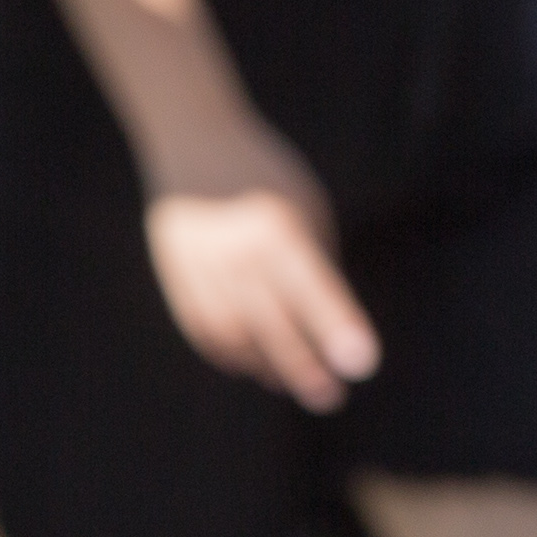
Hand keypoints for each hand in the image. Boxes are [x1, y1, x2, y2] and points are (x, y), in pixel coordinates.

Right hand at [141, 119, 378, 409]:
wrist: (193, 139)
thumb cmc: (266, 176)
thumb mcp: (305, 207)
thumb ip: (315, 264)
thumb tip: (330, 331)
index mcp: (276, 223)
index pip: (312, 286)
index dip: (337, 325)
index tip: (362, 364)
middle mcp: (233, 244)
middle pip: (270, 320)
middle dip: (303, 365)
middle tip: (329, 397)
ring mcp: (197, 259)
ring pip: (232, 331)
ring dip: (264, 364)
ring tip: (292, 384)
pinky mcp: (174, 268)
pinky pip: (200, 324)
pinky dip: (226, 351)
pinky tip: (250, 364)